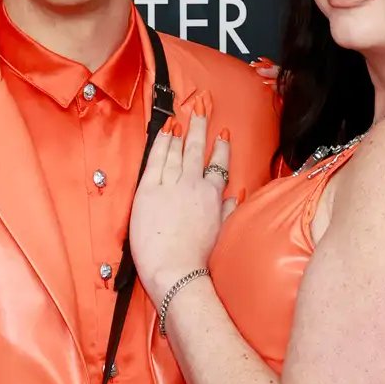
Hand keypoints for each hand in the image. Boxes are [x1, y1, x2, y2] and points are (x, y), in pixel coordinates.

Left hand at [130, 112, 234, 308]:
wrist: (175, 271)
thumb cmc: (196, 260)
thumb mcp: (220, 234)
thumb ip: (227, 212)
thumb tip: (234, 197)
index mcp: (212, 197)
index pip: (218, 165)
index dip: (221, 148)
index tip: (222, 136)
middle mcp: (193, 186)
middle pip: (197, 150)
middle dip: (199, 128)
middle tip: (201, 112)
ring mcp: (170, 186)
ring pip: (177, 151)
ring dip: (180, 132)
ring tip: (182, 119)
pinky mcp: (149, 190)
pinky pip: (156, 160)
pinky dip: (162, 144)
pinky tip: (165, 133)